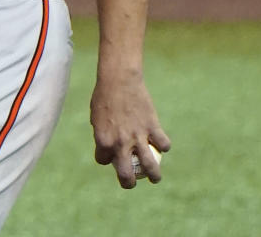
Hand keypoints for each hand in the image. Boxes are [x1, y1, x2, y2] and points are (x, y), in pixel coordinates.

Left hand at [90, 70, 169, 188]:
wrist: (120, 78)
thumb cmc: (105, 94)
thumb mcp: (96, 117)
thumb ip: (103, 133)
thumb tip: (109, 147)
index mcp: (103, 141)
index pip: (103, 161)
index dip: (106, 159)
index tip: (110, 155)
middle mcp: (120, 143)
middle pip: (126, 175)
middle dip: (129, 182)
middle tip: (132, 181)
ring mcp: (138, 136)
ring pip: (150, 166)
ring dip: (154, 175)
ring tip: (155, 178)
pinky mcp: (152, 126)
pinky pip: (162, 143)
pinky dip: (164, 145)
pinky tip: (162, 144)